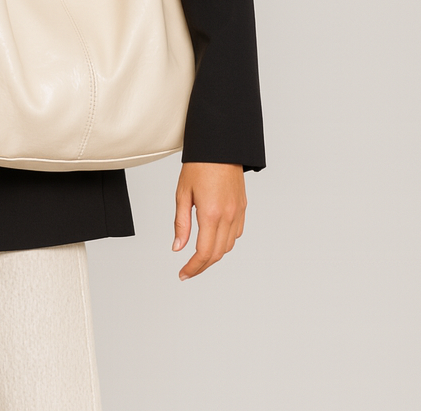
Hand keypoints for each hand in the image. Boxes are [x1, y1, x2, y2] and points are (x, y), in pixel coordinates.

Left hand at [172, 162, 246, 280]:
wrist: (220, 147)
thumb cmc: (198, 166)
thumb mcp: (182, 194)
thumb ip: (181, 223)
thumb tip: (178, 247)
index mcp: (210, 214)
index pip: (204, 252)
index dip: (193, 267)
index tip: (183, 274)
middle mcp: (228, 216)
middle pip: (217, 254)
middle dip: (202, 266)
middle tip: (187, 270)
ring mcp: (237, 212)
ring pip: (228, 246)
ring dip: (214, 255)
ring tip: (198, 257)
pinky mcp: (242, 207)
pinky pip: (236, 233)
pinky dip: (225, 242)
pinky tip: (213, 239)